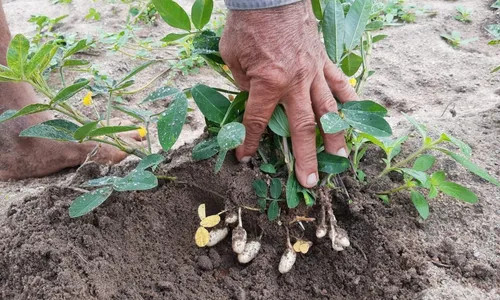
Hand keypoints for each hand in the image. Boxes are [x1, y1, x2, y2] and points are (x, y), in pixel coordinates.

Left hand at [219, 1, 357, 187]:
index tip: (246, 157)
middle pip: (303, 128)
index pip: (257, 122)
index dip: (250, 143)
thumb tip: (253, 98)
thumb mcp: (233, 57)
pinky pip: (340, 83)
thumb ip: (244, 83)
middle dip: (305, 157)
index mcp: (268, 83)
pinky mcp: (323, 60)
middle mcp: (295, 83)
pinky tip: (354, 115)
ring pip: (328, 110)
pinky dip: (348, 99)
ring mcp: (313, 72)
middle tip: (311, 181)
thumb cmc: (247, 24)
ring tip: (340, 157)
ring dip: (334, 136)